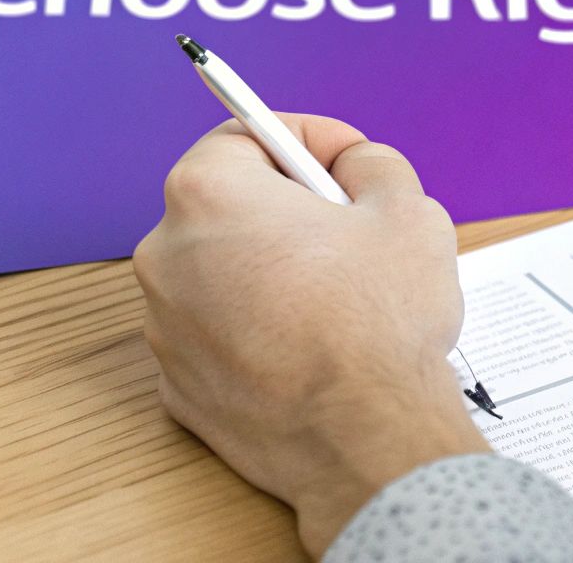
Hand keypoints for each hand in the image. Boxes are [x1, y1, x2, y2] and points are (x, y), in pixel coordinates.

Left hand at [134, 114, 487, 556]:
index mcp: (209, 195)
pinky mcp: (178, 386)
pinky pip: (220, 333)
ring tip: (340, 295)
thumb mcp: (407, 208)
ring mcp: (165, 327)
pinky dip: (259, 328)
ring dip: (273, 269)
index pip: (244, 134)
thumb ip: (371, 163)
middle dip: (288, 207)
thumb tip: (351, 165)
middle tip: (351, 227)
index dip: (306, 138)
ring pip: (223, 272)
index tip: (345, 159)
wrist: (364, 438)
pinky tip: (314, 345)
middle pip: (229, 205)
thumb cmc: (380, 321)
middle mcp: (166, 255)